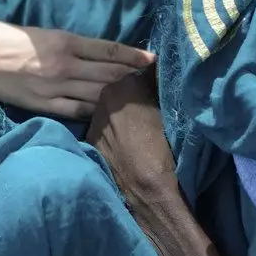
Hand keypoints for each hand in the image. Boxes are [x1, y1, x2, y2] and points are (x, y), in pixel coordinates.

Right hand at [0, 20, 153, 121]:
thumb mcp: (35, 31)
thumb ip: (61, 42)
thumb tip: (84, 51)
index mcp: (62, 40)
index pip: (107, 49)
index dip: (131, 55)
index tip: (150, 58)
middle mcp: (63, 65)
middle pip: (108, 73)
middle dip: (130, 76)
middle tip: (148, 78)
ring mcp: (54, 88)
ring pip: (96, 93)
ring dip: (116, 94)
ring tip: (132, 96)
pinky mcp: (42, 104)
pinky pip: (76, 110)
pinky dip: (92, 110)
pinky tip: (103, 111)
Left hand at [84, 65, 177, 201]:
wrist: (146, 188)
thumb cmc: (165, 147)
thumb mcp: (167, 111)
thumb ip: (156, 88)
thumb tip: (155, 73)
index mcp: (125, 85)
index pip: (136, 68)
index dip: (147, 71)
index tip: (156, 76)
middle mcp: (102, 97)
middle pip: (118, 84)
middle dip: (130, 86)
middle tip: (146, 94)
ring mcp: (93, 118)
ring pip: (107, 105)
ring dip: (119, 106)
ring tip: (135, 116)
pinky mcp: (89, 138)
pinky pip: (102, 124)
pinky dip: (111, 124)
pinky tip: (123, 134)